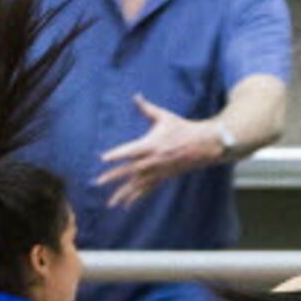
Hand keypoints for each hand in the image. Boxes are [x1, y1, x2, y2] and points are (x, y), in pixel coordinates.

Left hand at [96, 94, 222, 208]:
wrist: (203, 145)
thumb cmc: (182, 128)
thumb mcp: (164, 117)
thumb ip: (147, 109)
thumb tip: (136, 96)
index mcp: (151, 145)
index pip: (130, 150)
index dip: (116, 154)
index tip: (103, 158)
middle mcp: (153, 161)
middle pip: (129, 170)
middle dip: (113, 176)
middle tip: (98, 182)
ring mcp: (158, 171)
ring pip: (137, 185)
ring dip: (122, 194)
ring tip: (110, 204)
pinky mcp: (162, 178)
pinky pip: (146, 189)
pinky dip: (136, 197)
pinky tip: (125, 205)